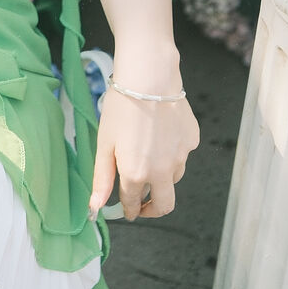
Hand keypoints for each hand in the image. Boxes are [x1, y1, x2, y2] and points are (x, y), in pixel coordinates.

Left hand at [89, 89, 199, 221]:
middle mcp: (163, 171)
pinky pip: (182, 155)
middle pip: (164, 206)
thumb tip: (95, 207)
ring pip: (174, 178)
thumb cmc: (122, 106)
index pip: (133, 204)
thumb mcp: (104, 143)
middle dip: (152, 210)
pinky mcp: (192, 141)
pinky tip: (160, 133)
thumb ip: (102, 178)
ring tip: (147, 155)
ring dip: (161, 177)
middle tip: (143, 204)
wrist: (149, 77)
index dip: (128, 210)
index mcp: (137, 174)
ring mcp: (181, 157)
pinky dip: (172, 153)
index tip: (126, 211)